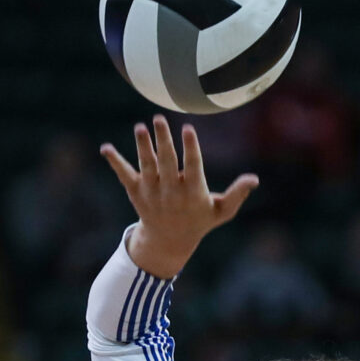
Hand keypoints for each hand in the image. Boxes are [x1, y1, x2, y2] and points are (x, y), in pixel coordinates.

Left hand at [98, 114, 257, 278]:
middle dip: (163, 141)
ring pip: (146, 166)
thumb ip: (237, 194)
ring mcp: (151, 192)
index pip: (192, 167)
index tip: (189, 129)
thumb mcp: (221, 211)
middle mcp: (171, 192)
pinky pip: (124, 175)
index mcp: (193, 193)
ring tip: (140, 127)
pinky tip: (106, 148)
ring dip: (142, 146)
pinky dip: (115, 162)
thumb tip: (254, 179)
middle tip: (159, 118)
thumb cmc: (199, 221)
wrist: (168, 241)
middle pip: (166, 163)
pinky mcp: (136, 192)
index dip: (191, 148)